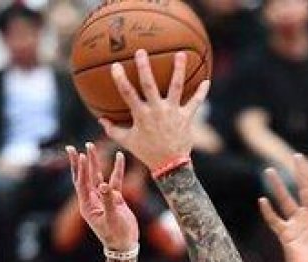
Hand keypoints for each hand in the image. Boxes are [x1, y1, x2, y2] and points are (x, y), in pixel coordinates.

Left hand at [66, 142, 138, 251]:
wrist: (125, 245)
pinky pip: (114, 181)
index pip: (82, 183)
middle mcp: (92, 200)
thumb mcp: (113, 218)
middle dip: (80, 162)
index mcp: (87, 206)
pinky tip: (119, 157)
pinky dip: (117, 170)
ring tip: (91, 146)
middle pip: (84, 177)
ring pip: (97, 176)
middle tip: (73, 148)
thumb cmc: (117, 235)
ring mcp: (103, 198)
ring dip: (95, 162)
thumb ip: (109, 200)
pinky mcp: (114, 198)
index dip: (81, 169)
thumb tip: (103, 185)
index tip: (81, 155)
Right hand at [100, 50, 210, 172]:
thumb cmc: (147, 153)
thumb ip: (113, 130)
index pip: (128, 94)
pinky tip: (207, 81)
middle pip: (150, 85)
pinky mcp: (186, 117)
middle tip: (141, 51)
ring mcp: (173, 112)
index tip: (116, 65)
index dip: (121, 79)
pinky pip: (195, 102)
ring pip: (176, 87)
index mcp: (141, 115)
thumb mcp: (127, 142)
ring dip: (178, 70)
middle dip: (144, 67)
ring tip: (180, 54)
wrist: (170, 165)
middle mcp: (157, 110)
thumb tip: (100, 119)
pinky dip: (201, 92)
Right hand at [258, 154, 307, 261]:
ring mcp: (296, 225)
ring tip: (270, 170)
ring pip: (286, 200)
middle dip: (301, 173)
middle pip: (304, 190)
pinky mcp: (285, 235)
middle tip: (297, 156)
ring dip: (278, 186)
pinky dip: (268, 211)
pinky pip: (274, 221)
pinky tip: (262, 200)